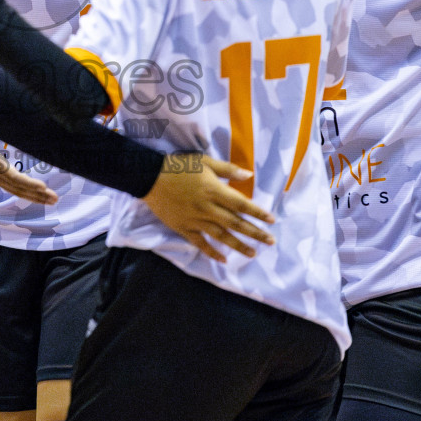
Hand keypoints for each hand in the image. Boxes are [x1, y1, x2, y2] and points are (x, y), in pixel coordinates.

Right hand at [0, 118, 56, 204]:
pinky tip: (38, 195)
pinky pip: (13, 188)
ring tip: (52, 200)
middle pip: (17, 188)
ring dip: (34, 197)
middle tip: (55, 199)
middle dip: (36, 194)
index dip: (28, 183)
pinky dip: (27, 193)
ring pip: (16, 191)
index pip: (13, 177)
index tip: (43, 187)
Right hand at [144, 154, 274, 261]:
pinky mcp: (183, 228)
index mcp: (214, 190)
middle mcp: (207, 208)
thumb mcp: (204, 161)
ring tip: (253, 253)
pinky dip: (212, 252)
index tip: (271, 220)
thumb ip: (227, 169)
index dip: (257, 213)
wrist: (149, 177)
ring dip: (238, 245)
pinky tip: (223, 259)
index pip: (241, 204)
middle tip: (270, 241)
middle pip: (235, 223)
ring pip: (221, 236)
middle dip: (255, 233)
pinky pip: (200, 243)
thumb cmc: (179, 166)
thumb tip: (249, 174)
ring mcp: (195, 220)